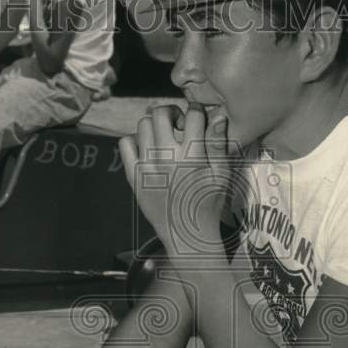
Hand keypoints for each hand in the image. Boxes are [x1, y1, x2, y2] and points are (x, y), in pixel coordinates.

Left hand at [118, 103, 231, 252]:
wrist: (187, 235)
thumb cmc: (208, 204)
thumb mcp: (221, 175)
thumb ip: (218, 145)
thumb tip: (218, 117)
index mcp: (192, 158)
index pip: (192, 116)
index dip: (197, 111)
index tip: (198, 119)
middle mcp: (166, 160)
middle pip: (160, 114)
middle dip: (172, 111)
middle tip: (178, 123)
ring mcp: (147, 168)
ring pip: (142, 125)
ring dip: (154, 125)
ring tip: (164, 137)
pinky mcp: (134, 177)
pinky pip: (125, 144)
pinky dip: (134, 140)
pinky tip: (148, 148)